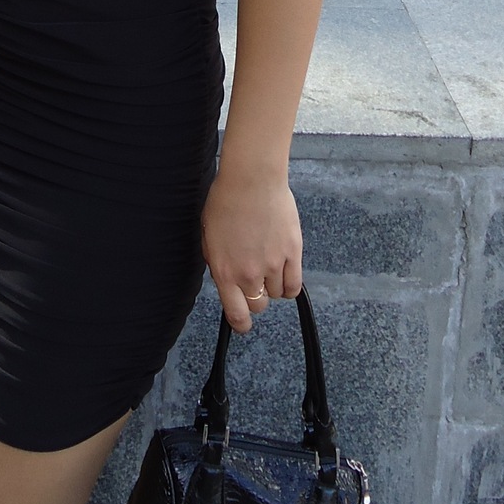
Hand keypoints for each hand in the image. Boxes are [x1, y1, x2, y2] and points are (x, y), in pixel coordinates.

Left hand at [201, 169, 302, 332]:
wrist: (252, 180)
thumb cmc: (226, 200)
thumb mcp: (209, 235)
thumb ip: (217, 261)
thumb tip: (226, 276)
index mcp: (224, 270)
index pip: (236, 313)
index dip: (241, 323)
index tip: (243, 324)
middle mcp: (248, 273)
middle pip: (258, 305)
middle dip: (256, 297)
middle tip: (256, 281)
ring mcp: (273, 265)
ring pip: (277, 294)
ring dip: (273, 285)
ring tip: (270, 265)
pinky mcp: (293, 253)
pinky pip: (294, 285)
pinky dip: (290, 285)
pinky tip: (286, 274)